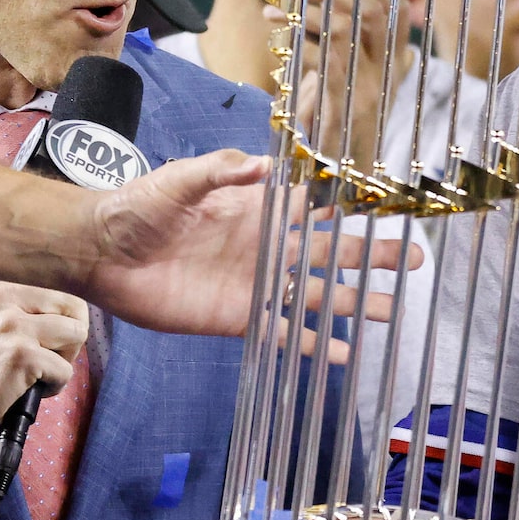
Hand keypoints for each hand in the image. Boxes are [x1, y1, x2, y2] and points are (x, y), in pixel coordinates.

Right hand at [0, 277, 88, 443]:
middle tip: (43, 352)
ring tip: (36, 369)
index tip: (45, 326)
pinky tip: (28, 387)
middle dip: (69, 332)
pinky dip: (54, 385)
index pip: (59, 272)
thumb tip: (75, 277)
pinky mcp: (19, 355)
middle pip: (74, 303)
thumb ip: (21, 288)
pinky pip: (66, 369)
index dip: (62, 308)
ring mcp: (9, 322)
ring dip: (63, 359)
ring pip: (77, 333)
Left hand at [80, 153, 416, 348]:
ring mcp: (256, 283)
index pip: (315, 205)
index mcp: (257, 209)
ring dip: (355, 301)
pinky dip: (314, 344)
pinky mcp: (238, 317)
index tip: (390, 204)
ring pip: (318, 295)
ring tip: (394, 309)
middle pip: (332, 251)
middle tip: (415, 257)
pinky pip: (284, 333)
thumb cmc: (137, 207)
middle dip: (373, 254)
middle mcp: (266, 246)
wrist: (103, 253)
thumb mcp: (179, 180)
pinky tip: (344, 354)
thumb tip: (262, 165)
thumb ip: (220, 173)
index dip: (351, 205)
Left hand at [269, 0, 410, 168]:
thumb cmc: (332, 130)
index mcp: (391, 65)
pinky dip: (297, 39)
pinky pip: (324, 58)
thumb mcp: (341, 83)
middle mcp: (386, 75)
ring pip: (346, 27)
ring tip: (273, 12)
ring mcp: (367, 91)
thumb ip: (342, 46)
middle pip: (373, 9)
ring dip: (306, 10)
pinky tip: (275, 31)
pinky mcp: (342, 107)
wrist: (337, 184)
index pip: (393, 7)